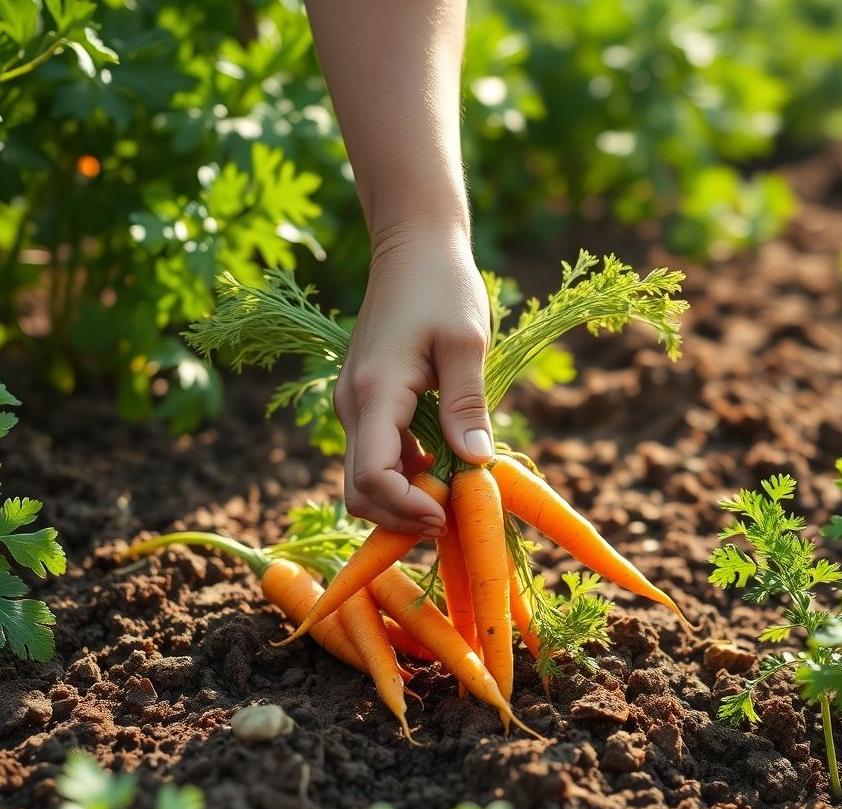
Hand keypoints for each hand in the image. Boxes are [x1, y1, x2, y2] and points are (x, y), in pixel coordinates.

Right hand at [334, 226, 492, 534]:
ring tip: (452, 496)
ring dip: (403, 498)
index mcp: (374, 392)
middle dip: (401, 515)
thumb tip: (475, 464)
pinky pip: (376, 454)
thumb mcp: (465, 342)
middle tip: (451, 516)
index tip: (447, 514)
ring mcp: (354, 403)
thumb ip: (466, 404)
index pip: (373, 477)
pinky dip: (404, 474)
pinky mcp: (364, 400)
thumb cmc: (442, 285)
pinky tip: (441, 466)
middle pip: (360, 490)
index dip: (407, 507)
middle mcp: (352, 404)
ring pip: (364, 478)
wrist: (412, 245)